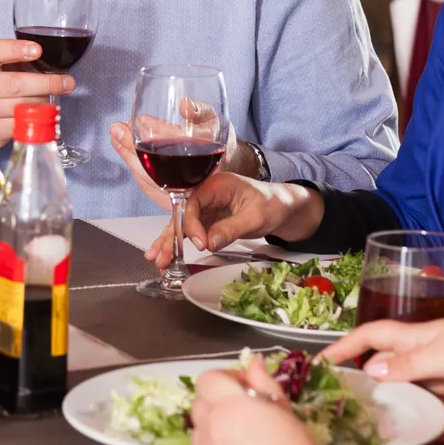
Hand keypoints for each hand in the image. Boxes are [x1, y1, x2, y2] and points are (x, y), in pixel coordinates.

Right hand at [0, 38, 72, 151]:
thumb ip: (13, 57)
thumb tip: (49, 59)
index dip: (15, 50)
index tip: (37, 50)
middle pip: (15, 84)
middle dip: (45, 83)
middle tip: (66, 82)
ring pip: (22, 106)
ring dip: (43, 102)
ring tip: (54, 97)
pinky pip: (20, 125)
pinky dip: (36, 118)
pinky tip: (43, 113)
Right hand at [121, 164, 323, 267]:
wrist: (286, 207)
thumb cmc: (274, 205)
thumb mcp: (256, 217)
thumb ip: (232, 228)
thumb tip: (210, 243)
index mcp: (217, 184)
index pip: (193, 202)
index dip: (192, 224)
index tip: (201, 244)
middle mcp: (207, 193)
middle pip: (182, 213)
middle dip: (170, 235)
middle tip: (161, 256)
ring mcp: (207, 206)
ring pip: (182, 223)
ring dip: (170, 242)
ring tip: (157, 260)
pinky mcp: (209, 218)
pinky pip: (191, 231)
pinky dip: (180, 243)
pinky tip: (167, 255)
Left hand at [191, 354, 330, 444]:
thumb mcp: (287, 416)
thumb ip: (265, 386)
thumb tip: (253, 365)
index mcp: (232, 407)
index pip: (209, 379)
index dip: (226, 379)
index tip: (246, 388)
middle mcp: (212, 429)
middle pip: (200, 403)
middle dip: (218, 401)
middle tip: (245, 411)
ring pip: (200, 431)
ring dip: (215, 427)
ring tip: (244, 438)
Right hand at [321, 316, 443, 402]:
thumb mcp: (443, 355)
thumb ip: (408, 364)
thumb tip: (372, 370)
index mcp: (415, 335)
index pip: (370, 335)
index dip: (344, 346)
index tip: (321, 362)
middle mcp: (421, 348)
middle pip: (383, 360)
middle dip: (366, 374)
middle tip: (349, 397)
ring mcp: (437, 365)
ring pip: (405, 380)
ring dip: (400, 394)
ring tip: (392, 411)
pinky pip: (430, 393)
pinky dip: (430, 403)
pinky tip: (441, 411)